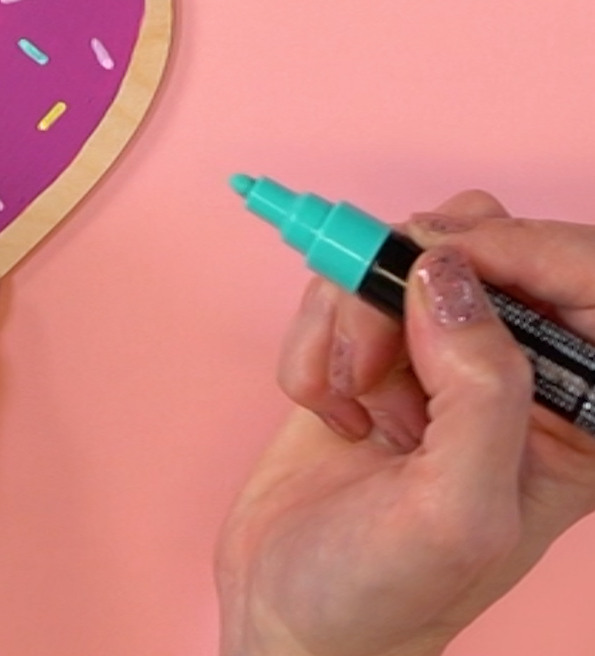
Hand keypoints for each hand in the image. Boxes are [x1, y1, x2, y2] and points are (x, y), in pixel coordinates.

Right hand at [217, 190, 594, 655]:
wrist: (287, 612)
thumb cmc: (388, 595)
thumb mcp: (457, 512)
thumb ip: (479, 390)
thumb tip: (446, 274)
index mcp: (575, 413)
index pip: (587, 279)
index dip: (521, 248)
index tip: (442, 262)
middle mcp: (517, 371)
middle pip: (489, 240)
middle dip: (416, 279)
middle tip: (379, 345)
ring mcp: (442, 350)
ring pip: (409, 250)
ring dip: (356, 314)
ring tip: (353, 397)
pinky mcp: (376, 339)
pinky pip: (347, 277)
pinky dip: (319, 333)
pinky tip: (330, 406)